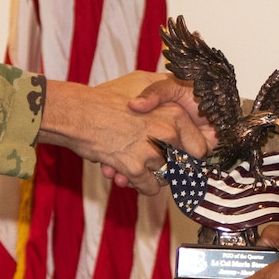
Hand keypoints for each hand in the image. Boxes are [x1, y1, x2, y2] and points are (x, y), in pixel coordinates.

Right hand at [41, 72, 211, 195]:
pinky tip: (132, 177)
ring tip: (138, 167)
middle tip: (158, 165)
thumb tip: (181, 121)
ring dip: (153, 176)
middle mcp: (168, 133)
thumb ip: (166, 104)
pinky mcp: (135, 167)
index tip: (182, 159)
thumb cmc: (108, 101)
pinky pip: (149, 188)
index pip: (199, 148)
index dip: (190, 156)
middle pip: (183, 165)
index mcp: (174, 115)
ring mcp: (152, 151)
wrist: (79, 113)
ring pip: (165, 177)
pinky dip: (142, 187)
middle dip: (172, 168)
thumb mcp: (144, 90)